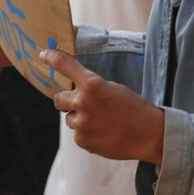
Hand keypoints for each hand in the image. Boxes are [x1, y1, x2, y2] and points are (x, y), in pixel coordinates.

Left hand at [48, 50, 164, 163]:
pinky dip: (87, 132)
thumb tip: (76, 93)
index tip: (44, 54)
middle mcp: (82, 102)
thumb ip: (92, 88)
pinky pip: (78, 133)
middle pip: (58, 99)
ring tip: (102, 121)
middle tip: (83, 103)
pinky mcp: (82, 140)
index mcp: (92, 84)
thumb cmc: (135, 108)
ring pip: (69, 118)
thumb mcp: (114, 88)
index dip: (52, 57)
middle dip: (67, 100)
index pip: (65, 65)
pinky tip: (104, 132)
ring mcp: (81, 123)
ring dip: (80, 118)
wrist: (149, 134)